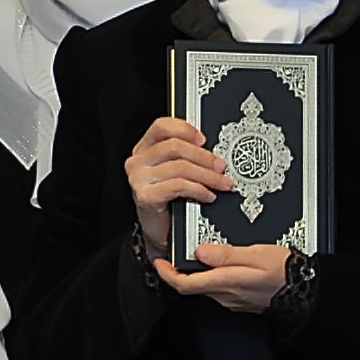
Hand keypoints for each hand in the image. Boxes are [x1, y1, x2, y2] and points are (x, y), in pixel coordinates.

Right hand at [125, 117, 233, 252]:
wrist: (160, 233)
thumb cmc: (170, 201)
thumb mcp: (176, 172)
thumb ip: (186, 155)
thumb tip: (213, 149)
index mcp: (143, 149)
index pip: (161, 126)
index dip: (185, 129)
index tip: (205, 140)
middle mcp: (137, 161)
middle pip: (174, 146)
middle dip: (204, 156)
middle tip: (222, 166)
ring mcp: (138, 179)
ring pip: (180, 167)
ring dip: (207, 175)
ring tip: (222, 183)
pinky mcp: (145, 196)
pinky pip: (178, 186)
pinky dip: (199, 190)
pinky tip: (209, 195)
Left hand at [154, 243, 291, 312]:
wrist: (305, 291)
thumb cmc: (285, 272)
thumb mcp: (256, 254)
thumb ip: (226, 254)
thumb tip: (200, 252)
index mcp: (225, 282)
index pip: (184, 284)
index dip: (167, 274)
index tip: (159, 262)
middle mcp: (224, 295)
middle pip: (192, 284)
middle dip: (180, 269)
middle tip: (175, 250)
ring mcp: (231, 299)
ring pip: (205, 285)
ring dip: (197, 271)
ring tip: (198, 250)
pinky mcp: (239, 299)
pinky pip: (218, 287)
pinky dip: (212, 275)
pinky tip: (220, 262)